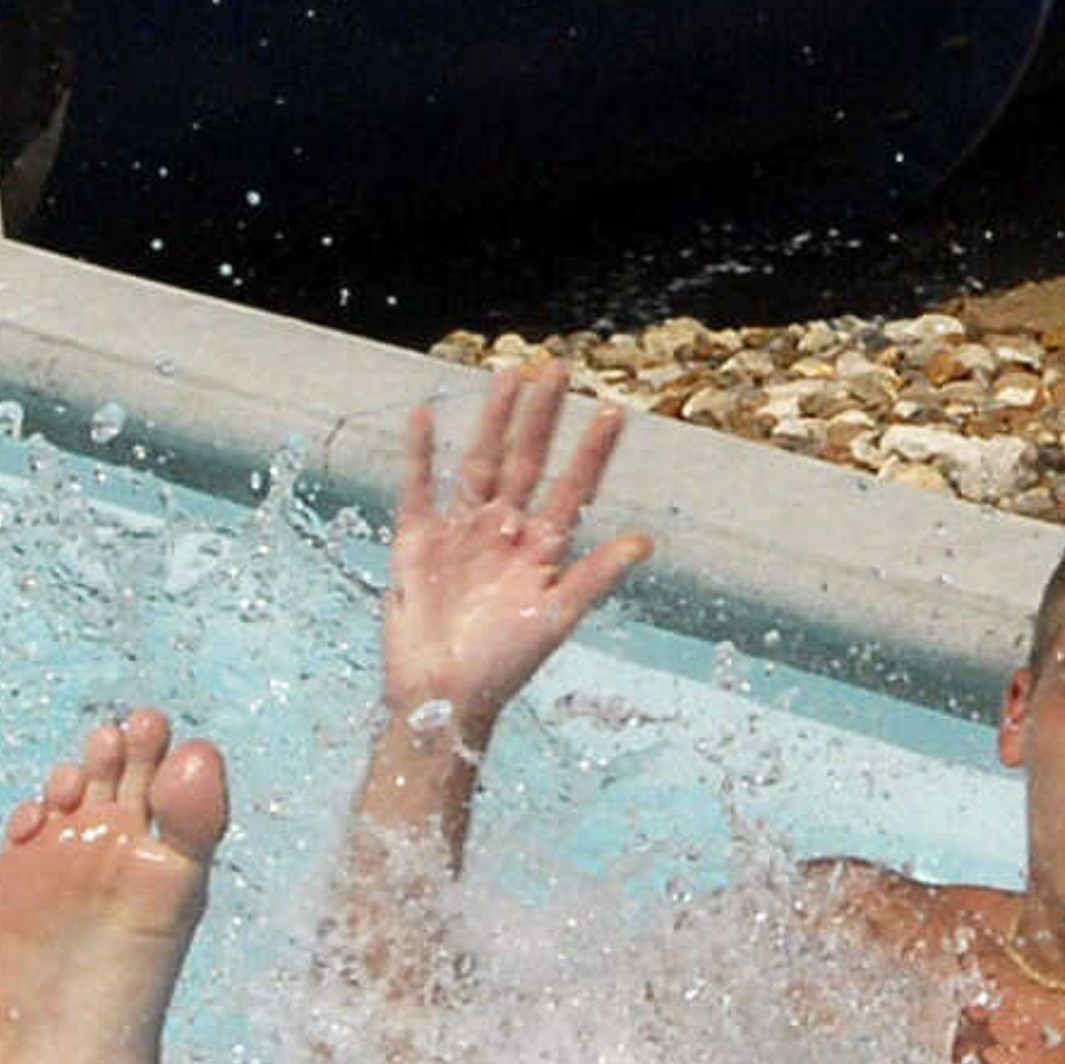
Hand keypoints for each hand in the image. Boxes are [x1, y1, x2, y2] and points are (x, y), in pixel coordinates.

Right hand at [383, 363, 655, 741]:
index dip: (591, 451)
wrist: (442, 697)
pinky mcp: (418, 541)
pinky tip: (427, 415)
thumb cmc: (504, 666)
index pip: (572, 488)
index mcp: (542, 549)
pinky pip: (419, 487)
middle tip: (558, 366)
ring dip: (492, 420)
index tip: (613, 410)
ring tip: (508, 374)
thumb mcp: (555, 618)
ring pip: (479, 463)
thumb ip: (596, 576)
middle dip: (542, 416)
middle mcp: (505, 532)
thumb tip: (646, 542)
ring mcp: (461, 531)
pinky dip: (420, 454)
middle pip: (526, 461)